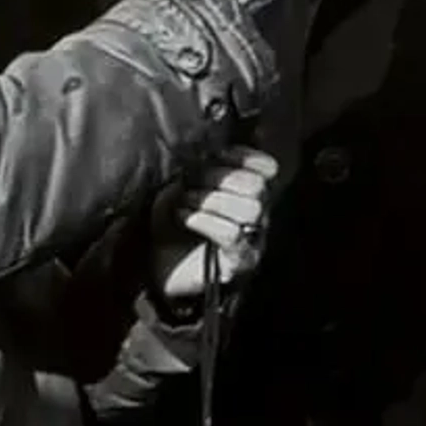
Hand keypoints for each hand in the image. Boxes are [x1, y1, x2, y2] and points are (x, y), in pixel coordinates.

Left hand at [152, 147, 277, 303]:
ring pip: (251, 208)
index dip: (245, 156)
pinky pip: (232, 233)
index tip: (216, 153)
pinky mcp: (240, 262)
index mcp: (247, 194)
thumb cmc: (170, 227)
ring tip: (185, 201)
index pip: (266, 168)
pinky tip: (184, 218)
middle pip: (258, 185)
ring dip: (212, 199)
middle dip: (221, 176)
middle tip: (190, 181)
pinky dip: (205, 220)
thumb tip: (199, 153)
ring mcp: (252, 241)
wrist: (159, 273)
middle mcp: (257, 217)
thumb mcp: (178, 191)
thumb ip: (193, 171)